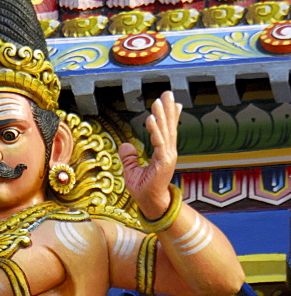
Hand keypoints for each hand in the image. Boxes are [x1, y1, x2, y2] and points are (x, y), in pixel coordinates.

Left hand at [119, 92, 181, 219]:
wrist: (150, 203)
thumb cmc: (143, 189)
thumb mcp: (132, 170)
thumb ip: (129, 157)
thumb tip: (125, 144)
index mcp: (163, 153)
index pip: (167, 131)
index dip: (168, 116)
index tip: (171, 102)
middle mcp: (168, 153)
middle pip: (168, 127)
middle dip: (168, 109)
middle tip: (168, 92)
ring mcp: (167, 157)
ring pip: (165, 132)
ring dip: (162, 115)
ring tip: (159, 100)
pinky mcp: (163, 163)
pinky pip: (159, 143)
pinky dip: (155, 130)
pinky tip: (151, 118)